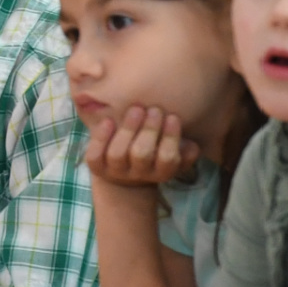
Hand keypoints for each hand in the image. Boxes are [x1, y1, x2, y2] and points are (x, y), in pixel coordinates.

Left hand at [84, 107, 201, 187]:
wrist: (122, 177)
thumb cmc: (152, 155)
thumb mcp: (170, 156)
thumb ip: (184, 152)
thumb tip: (192, 146)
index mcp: (159, 173)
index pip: (167, 159)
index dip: (170, 138)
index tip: (172, 116)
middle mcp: (137, 174)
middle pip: (142, 154)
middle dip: (149, 130)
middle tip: (154, 109)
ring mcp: (114, 171)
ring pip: (118, 153)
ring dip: (127, 129)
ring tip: (136, 109)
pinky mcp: (96, 167)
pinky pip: (95, 155)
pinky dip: (101, 138)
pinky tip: (107, 121)